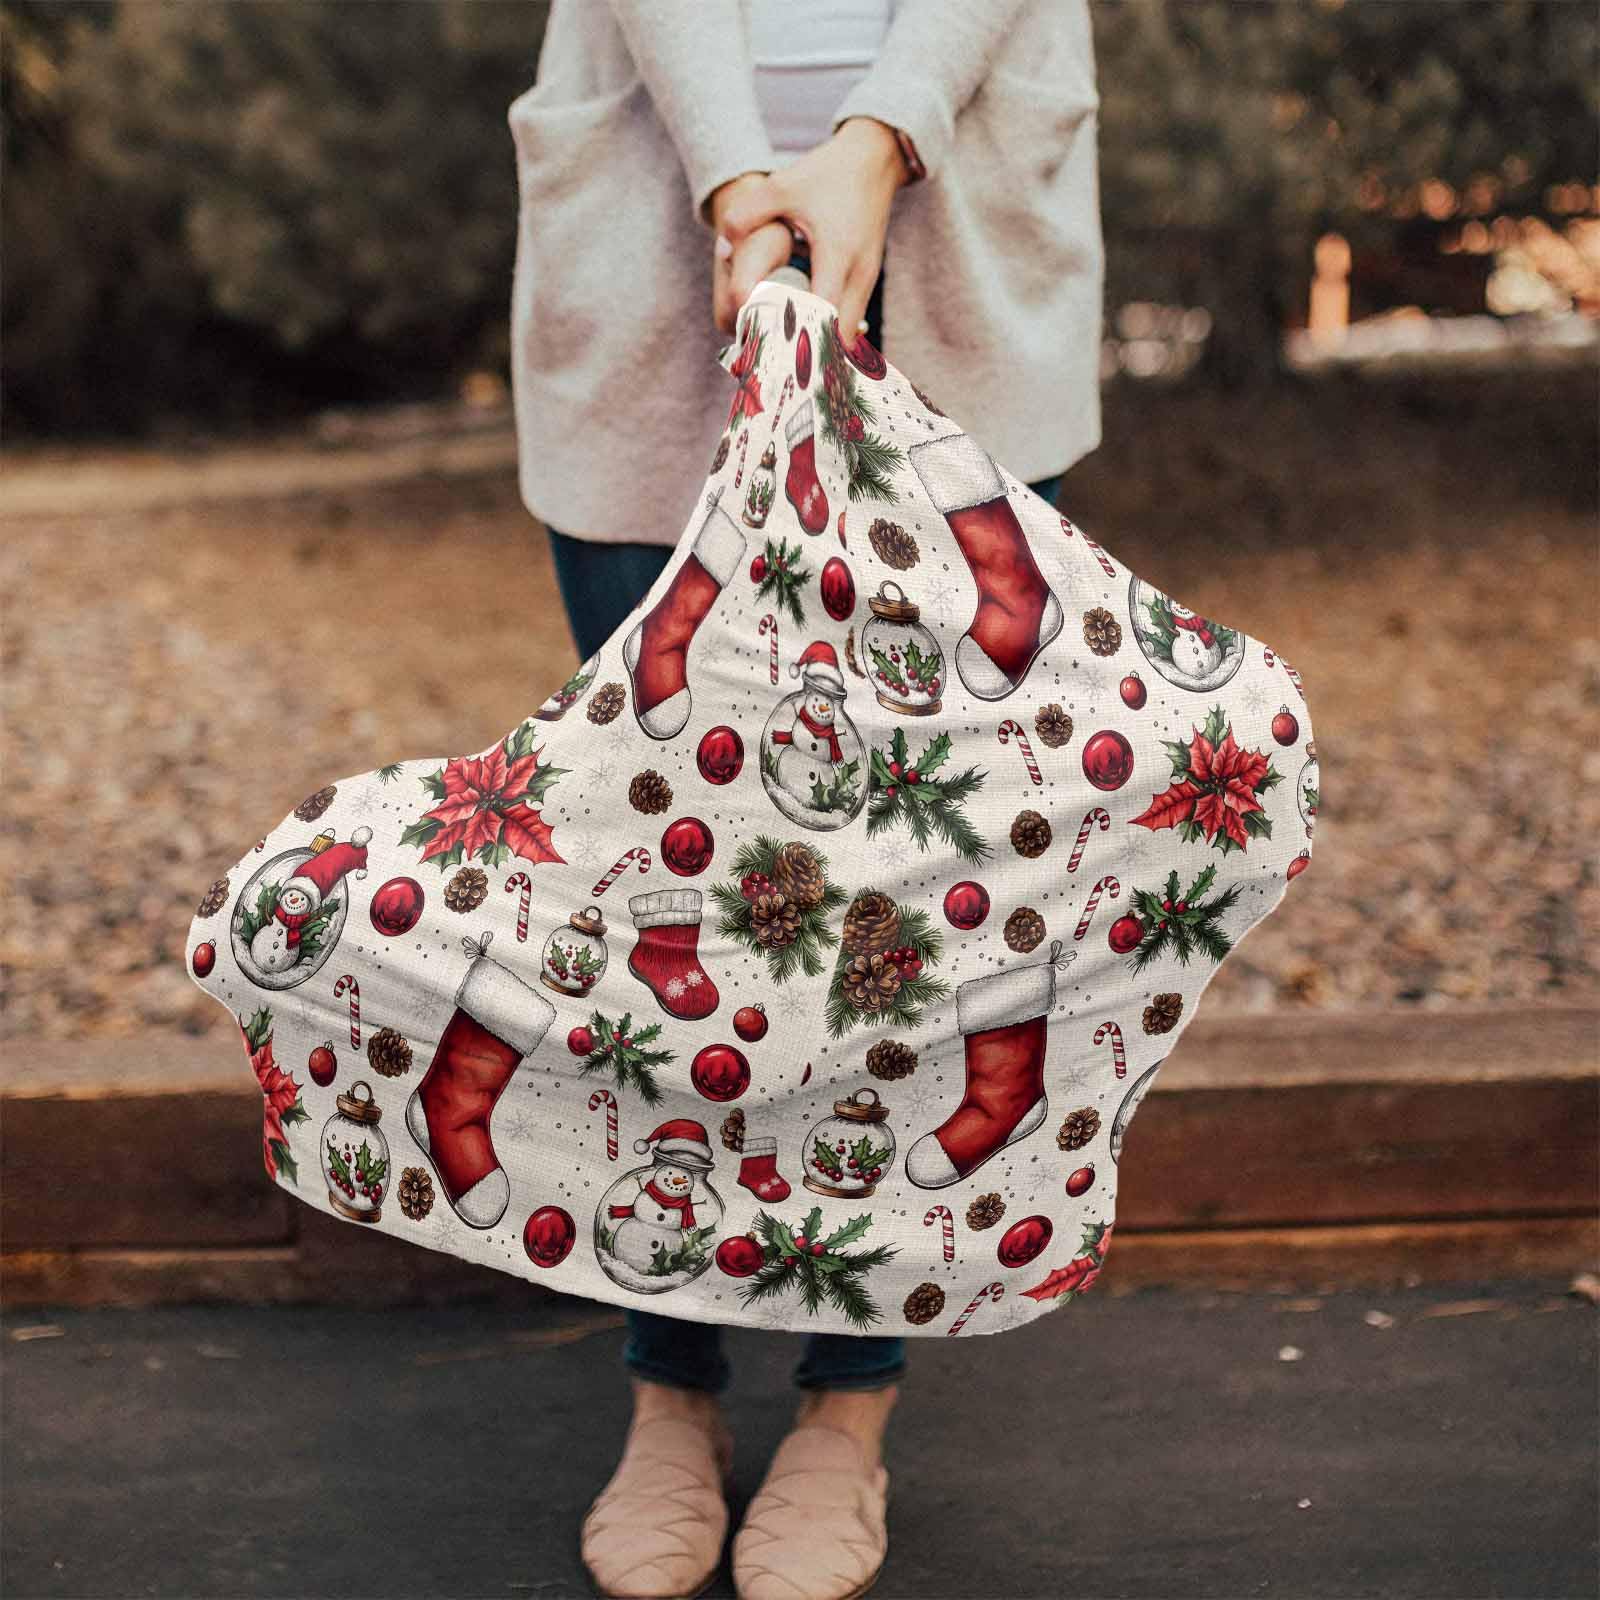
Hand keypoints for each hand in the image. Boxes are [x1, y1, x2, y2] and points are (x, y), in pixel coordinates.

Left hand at [717, 119, 907, 337]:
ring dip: (821, 347)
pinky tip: (803, 336)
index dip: (800, 338)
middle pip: (839, 338)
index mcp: (837, 254)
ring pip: (848, 334)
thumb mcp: (782, 186)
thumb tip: (721, 248)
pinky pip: (850, 321)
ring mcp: (867, 280)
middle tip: (776, 365)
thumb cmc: (828, 174)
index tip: (773, 354)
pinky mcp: (867, 280)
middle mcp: (858, 274)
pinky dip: (829, 333)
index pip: (823, 315)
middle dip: (810, 355)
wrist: (874, 159)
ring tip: (787, 357)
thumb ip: (746, 214)